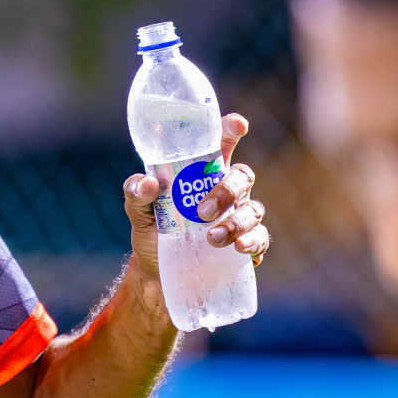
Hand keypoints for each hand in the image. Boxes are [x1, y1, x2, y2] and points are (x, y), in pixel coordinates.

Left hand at [124, 113, 270, 279]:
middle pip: (242, 177)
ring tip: (213, 239)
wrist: (156, 272)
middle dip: (227, 192)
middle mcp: (226, 191)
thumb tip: (149, 183)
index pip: (222, 144)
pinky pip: (260, 239)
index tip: (237, 125)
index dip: (232, 130)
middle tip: (203, 212)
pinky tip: (239, 249)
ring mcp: (239, 216)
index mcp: (202, 174)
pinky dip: (253, 243)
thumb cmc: (152, 229)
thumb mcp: (137, 210)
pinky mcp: (246, 243)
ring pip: (253, 210)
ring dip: (236, 223)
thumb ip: (137, 192)